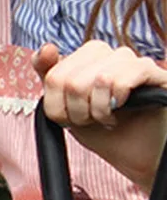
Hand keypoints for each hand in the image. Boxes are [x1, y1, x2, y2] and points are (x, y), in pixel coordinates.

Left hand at [32, 41, 166, 187]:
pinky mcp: (152, 72)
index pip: (53, 78)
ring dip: (99, 110)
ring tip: (107, 118)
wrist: (130, 152)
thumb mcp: (62, 104)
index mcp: (81, 56)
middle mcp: (106, 52)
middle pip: (72, 82)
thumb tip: (47, 48)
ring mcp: (130, 60)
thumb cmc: (97, 126)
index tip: (68, 117)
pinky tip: (121, 109)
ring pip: (99, 80)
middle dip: (78, 112)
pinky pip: (124, 80)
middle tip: (91, 120)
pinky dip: (117, 102)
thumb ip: (48, 74)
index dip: (57, 107)